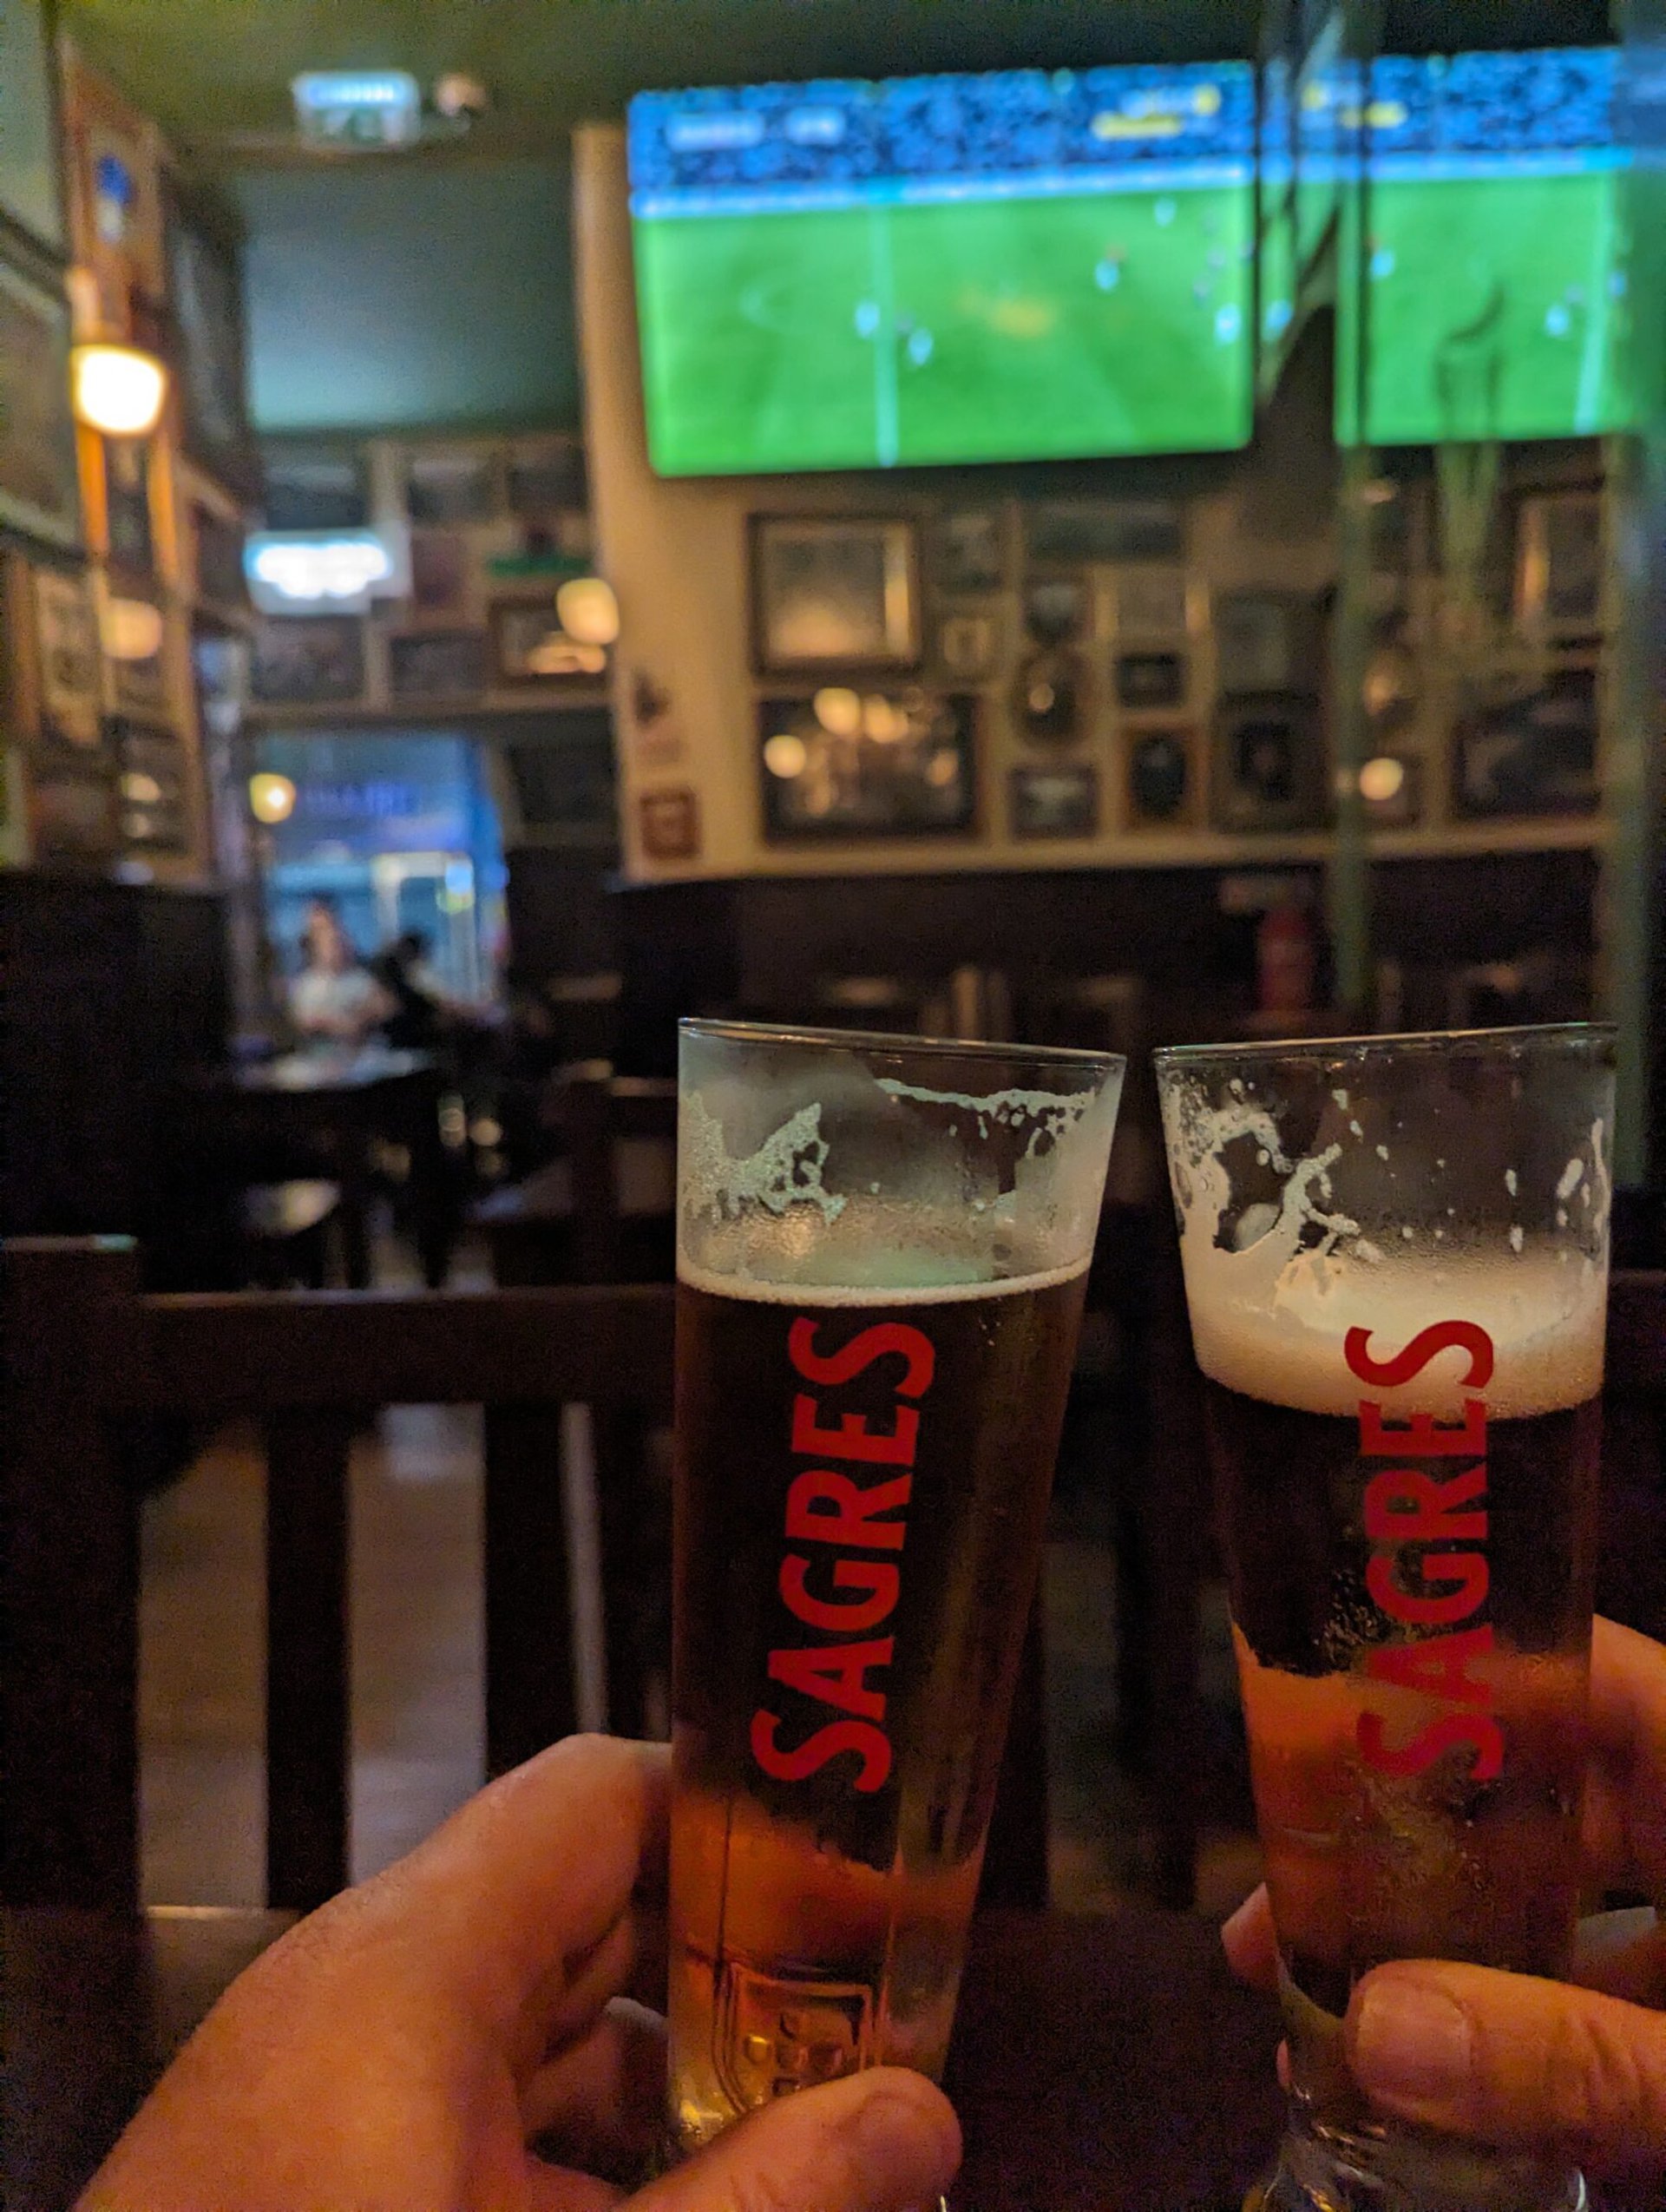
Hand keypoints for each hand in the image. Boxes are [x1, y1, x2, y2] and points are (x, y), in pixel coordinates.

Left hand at [83, 1736, 959, 2211]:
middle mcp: (363, 1996)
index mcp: (412, 1961)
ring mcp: (325, 2098)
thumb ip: (764, 2201)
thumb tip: (923, 2116)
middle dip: (735, 1974)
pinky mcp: (307, 2183)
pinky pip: (472, 2126)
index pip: (604, 1794)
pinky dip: (582, 2163)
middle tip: (872, 2034)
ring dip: (669, 2084)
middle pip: (586, 1912)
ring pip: (535, 2034)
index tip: (864, 1890)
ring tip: (802, 2149)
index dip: (744, 1819)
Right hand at [1223, 1616, 1665, 2179]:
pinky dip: (1532, 2048)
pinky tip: (1442, 2110)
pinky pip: (1619, 2015)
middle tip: (1286, 1895)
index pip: (1598, 1681)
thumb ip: (1573, 2062)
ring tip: (1328, 2026)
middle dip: (1413, 1852)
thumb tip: (1367, 2030)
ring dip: (1454, 1968)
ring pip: (1577, 1922)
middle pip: (1555, 1806)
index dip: (1476, 1672)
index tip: (1341, 1704)